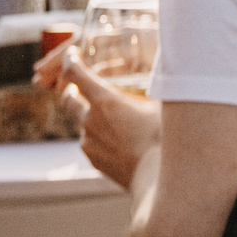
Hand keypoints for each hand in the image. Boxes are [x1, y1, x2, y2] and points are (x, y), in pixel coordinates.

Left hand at [47, 48, 161, 189]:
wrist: (157, 181)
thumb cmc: (166, 141)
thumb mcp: (165, 106)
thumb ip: (160, 88)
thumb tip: (169, 72)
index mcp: (106, 101)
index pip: (77, 73)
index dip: (71, 61)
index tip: (73, 55)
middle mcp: (91, 119)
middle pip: (68, 97)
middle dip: (70, 88)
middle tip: (77, 85)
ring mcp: (89, 141)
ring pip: (81, 121)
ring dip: (88, 115)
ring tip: (107, 116)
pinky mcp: (94, 159)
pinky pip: (90, 142)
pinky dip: (97, 135)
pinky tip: (116, 139)